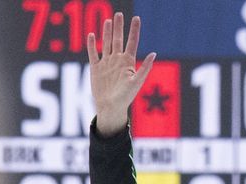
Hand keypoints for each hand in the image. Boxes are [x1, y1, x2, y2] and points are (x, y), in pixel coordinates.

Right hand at [86, 13, 155, 136]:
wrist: (110, 107)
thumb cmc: (125, 97)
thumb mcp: (137, 82)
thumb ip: (144, 68)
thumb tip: (153, 54)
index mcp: (128, 62)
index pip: (132, 42)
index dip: (134, 30)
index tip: (137, 18)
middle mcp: (117, 60)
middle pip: (118, 40)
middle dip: (119, 27)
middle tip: (119, 14)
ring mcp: (106, 63)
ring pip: (106, 43)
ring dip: (107, 32)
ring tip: (108, 21)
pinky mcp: (96, 68)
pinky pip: (93, 53)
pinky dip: (92, 44)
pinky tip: (92, 35)